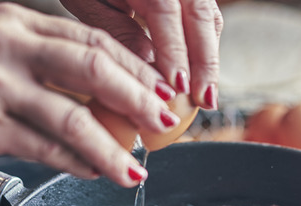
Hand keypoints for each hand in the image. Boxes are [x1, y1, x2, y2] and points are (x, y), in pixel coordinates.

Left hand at [60, 0, 222, 109]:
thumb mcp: (91, 2)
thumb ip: (119, 31)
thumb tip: (150, 67)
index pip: (165, 12)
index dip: (174, 51)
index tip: (178, 87)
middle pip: (200, 16)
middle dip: (204, 62)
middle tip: (204, 100)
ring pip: (210, 19)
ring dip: (210, 59)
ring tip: (208, 96)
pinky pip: (208, 18)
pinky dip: (207, 49)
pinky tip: (203, 78)